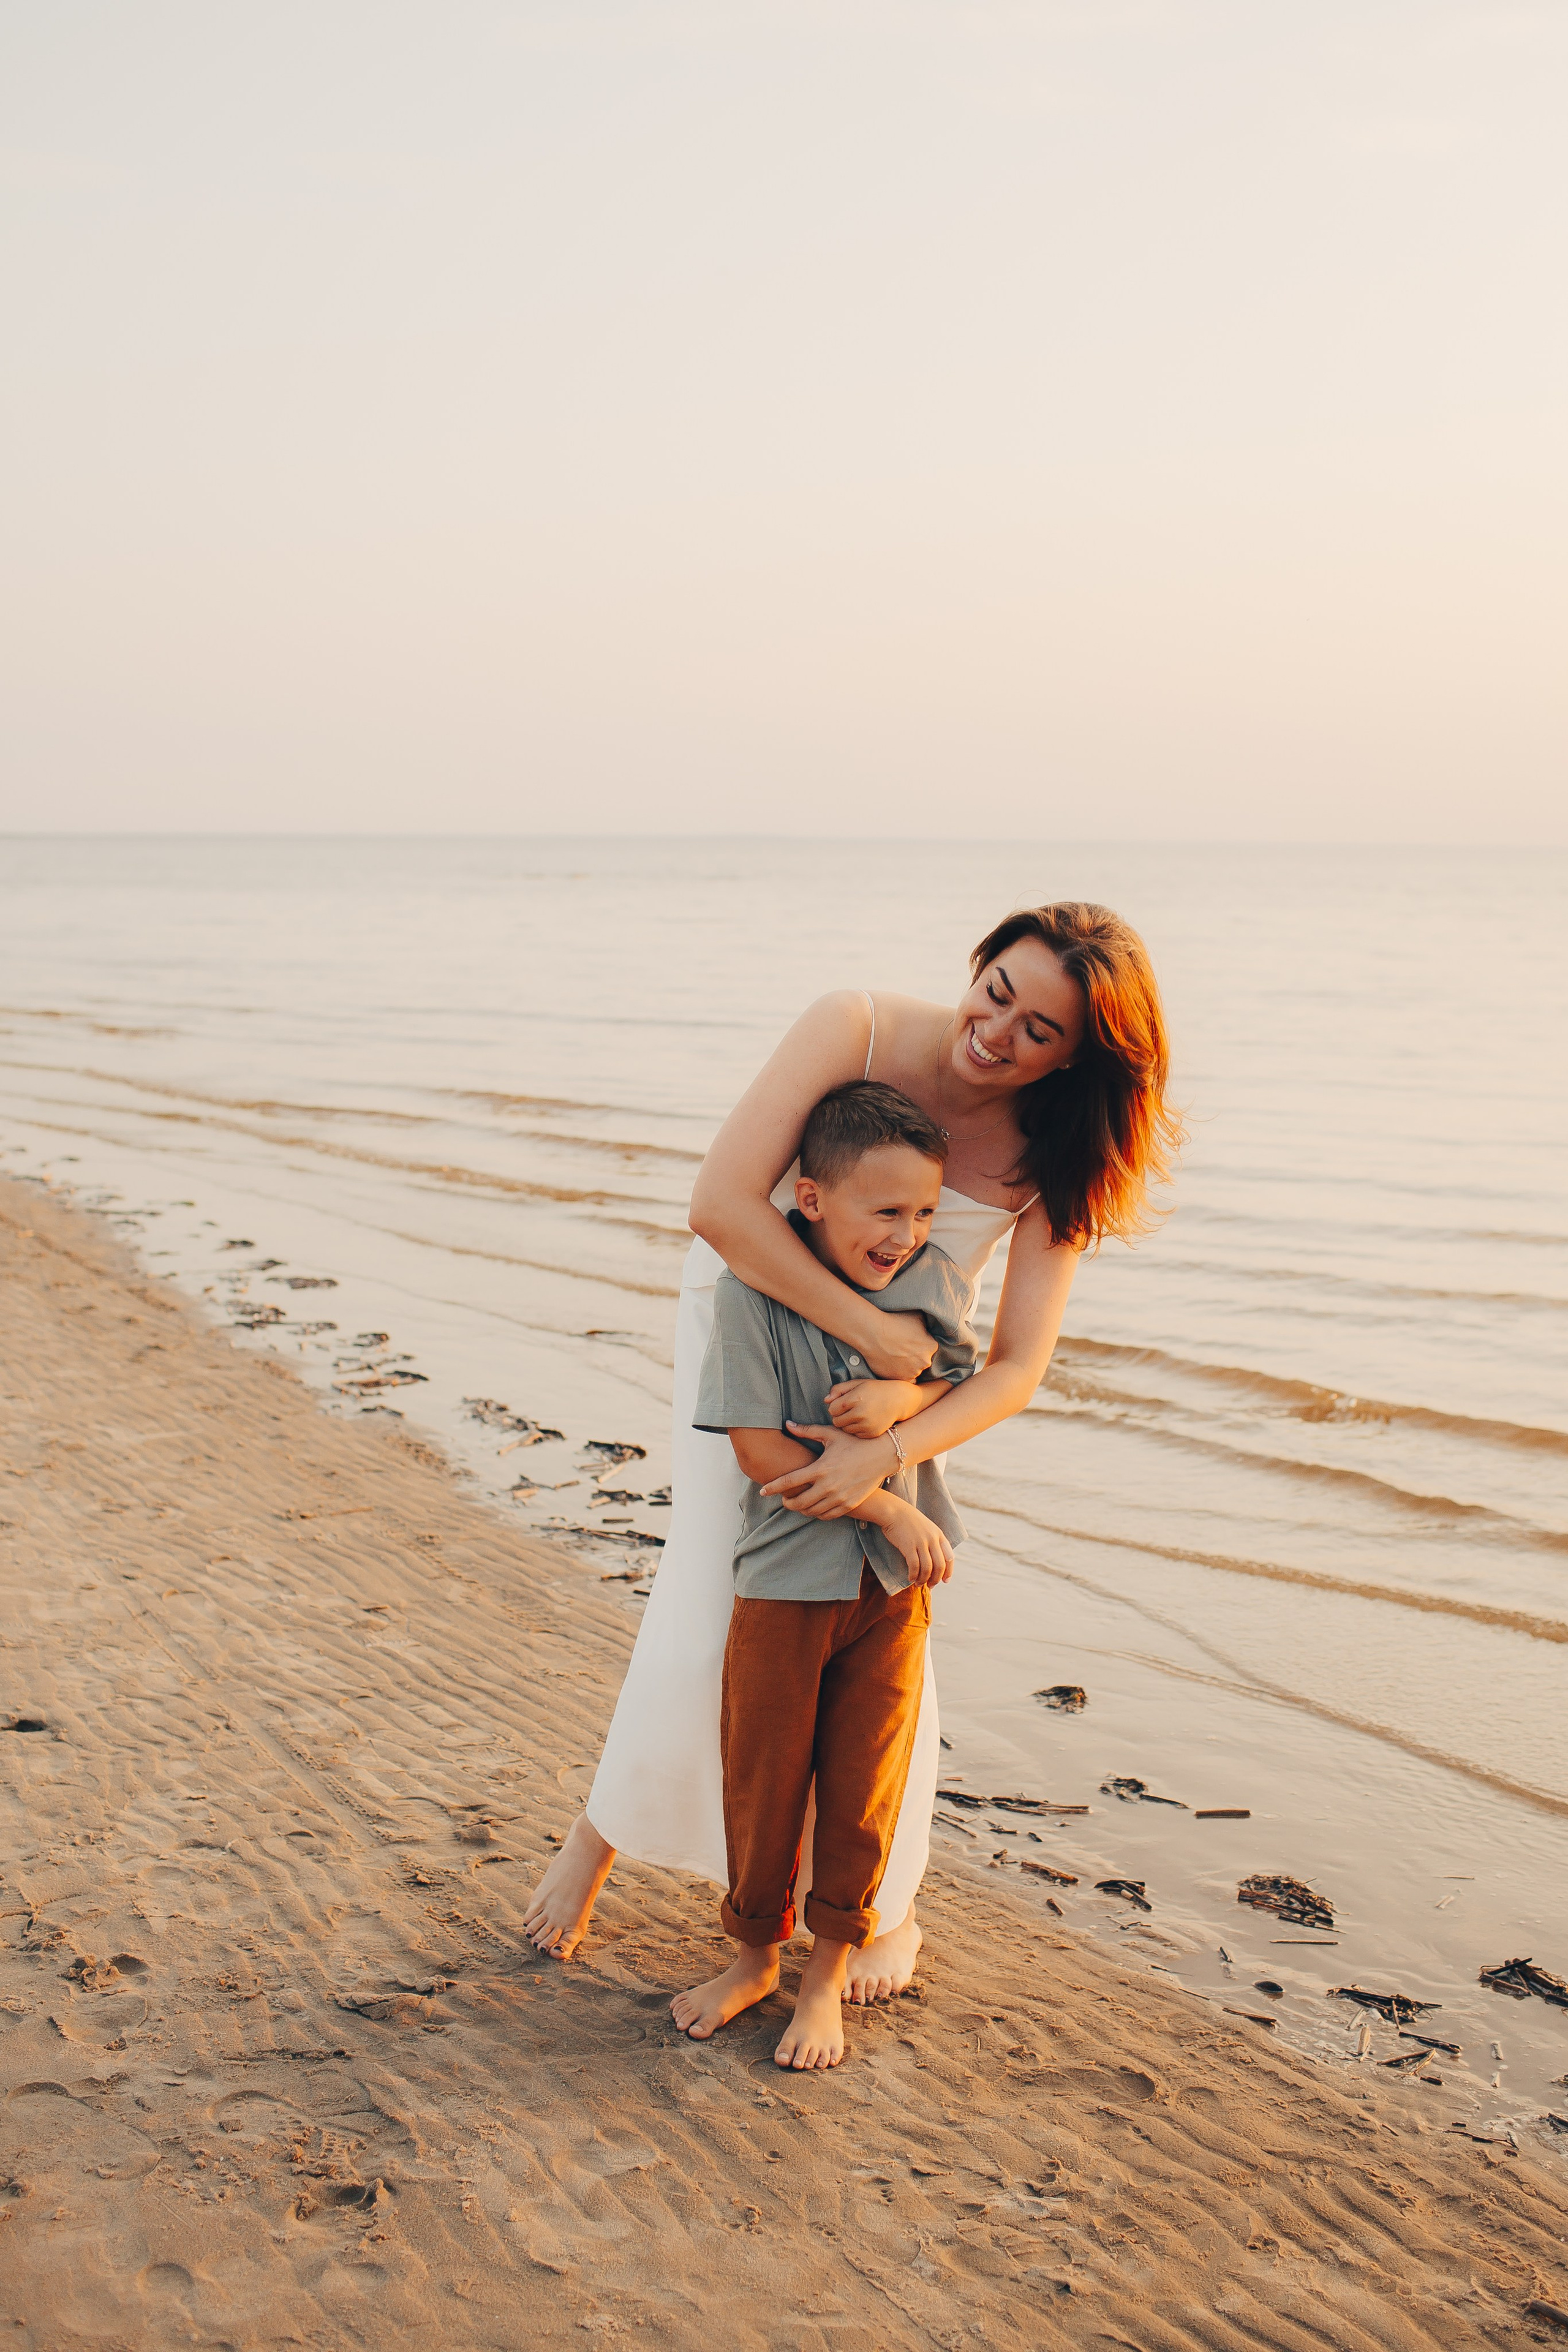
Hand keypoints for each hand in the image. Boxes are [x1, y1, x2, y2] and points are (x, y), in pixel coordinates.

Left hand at [759, 1425, 895, 1519]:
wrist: (882, 1456)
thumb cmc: (854, 1442)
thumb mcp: (830, 1435)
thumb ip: (807, 1431)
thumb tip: (787, 1424)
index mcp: (820, 1468)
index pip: (789, 1481)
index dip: (773, 1487)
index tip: (762, 1491)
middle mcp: (828, 1486)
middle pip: (798, 1502)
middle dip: (787, 1502)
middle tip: (783, 1498)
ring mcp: (839, 1498)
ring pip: (811, 1511)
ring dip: (800, 1509)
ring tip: (797, 1502)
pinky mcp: (848, 1505)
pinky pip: (827, 1516)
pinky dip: (816, 1513)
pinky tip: (813, 1507)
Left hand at [825, 1378, 924, 1438]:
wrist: (898, 1400)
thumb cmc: (875, 1390)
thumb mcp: (857, 1384)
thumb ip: (839, 1389)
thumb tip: (826, 1400)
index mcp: (855, 1399)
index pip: (832, 1409)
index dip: (835, 1405)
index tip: (843, 1402)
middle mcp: (860, 1413)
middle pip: (836, 1421)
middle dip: (840, 1416)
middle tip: (850, 1409)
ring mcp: (867, 1425)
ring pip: (845, 1429)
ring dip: (847, 1423)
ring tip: (857, 1415)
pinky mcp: (871, 1433)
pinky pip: (855, 1434)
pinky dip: (857, 1429)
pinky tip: (864, 1421)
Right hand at [859, 1308, 938, 1382]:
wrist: (873, 1333)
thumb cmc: (894, 1321)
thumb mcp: (917, 1316)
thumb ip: (926, 1326)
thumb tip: (926, 1330)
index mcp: (931, 1347)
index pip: (930, 1348)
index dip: (921, 1343)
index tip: (912, 1340)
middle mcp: (925, 1362)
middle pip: (923, 1361)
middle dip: (915, 1356)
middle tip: (903, 1348)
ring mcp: (912, 1373)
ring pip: (913, 1371)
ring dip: (908, 1366)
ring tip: (896, 1356)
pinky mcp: (898, 1379)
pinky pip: (903, 1379)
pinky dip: (900, 1374)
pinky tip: (894, 1365)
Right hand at [877, 1496, 954, 1588]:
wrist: (893, 1511)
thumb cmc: (908, 1521)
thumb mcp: (927, 1528)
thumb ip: (933, 1541)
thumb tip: (934, 1561)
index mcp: (939, 1535)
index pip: (949, 1557)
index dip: (948, 1571)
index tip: (945, 1581)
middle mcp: (932, 1539)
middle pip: (940, 1566)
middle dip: (936, 1579)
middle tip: (930, 1586)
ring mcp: (921, 1542)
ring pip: (927, 1568)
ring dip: (923, 1580)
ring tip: (918, 1584)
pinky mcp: (908, 1546)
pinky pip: (914, 1566)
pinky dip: (913, 1575)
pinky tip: (910, 1578)